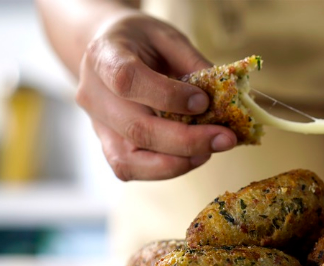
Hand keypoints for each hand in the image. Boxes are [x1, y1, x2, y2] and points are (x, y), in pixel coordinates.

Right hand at [76, 13, 236, 180]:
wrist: (104, 51)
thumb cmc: (140, 42)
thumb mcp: (168, 38)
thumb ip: (194, 63)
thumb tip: (230, 96)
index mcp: (104, 56)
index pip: (127, 80)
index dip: (167, 96)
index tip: (203, 102)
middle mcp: (94, 95)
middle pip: (136, 129)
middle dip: (186, 141)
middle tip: (225, 139)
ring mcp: (97, 125)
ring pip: (129, 161)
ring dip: (176, 163)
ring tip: (209, 151)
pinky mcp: (107, 146)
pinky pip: (130, 169)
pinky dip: (165, 169)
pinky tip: (192, 157)